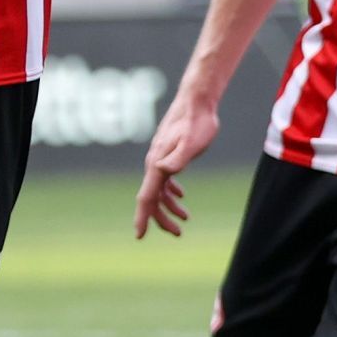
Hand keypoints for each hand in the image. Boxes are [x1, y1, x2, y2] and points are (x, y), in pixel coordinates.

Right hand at [134, 91, 218, 238]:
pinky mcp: (168, 154)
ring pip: (159, 190)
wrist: (196, 101)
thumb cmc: (196, 121)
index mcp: (157, 164)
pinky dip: (171, 192)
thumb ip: (178, 157)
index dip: (142, 217)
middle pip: (152, 198)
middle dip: (161, 218)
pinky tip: (181, 197)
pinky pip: (165, 179)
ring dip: (169, 207)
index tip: (139, 235)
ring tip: (184, 220)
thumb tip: (164, 171)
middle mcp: (155, 163)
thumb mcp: (191, 142)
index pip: (146, 196)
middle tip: (178, 233)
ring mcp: (161, 159)